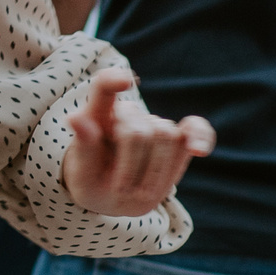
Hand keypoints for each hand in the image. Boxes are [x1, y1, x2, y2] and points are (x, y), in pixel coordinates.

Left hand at [60, 68, 212, 219]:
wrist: (113, 194)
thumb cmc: (92, 180)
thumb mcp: (80, 173)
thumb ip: (82, 147)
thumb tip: (75, 117)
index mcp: (97, 115)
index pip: (102, 86)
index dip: (113, 80)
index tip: (126, 81)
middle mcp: (127, 113)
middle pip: (139, 128)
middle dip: (131, 164)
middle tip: (119, 187)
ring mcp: (154, 124)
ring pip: (165, 133)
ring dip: (154, 169)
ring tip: (138, 185)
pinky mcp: (178, 138)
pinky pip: (195, 127)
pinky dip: (200, 135)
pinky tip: (198, 151)